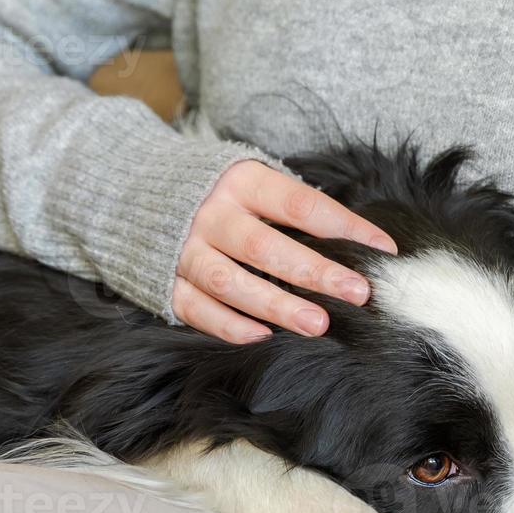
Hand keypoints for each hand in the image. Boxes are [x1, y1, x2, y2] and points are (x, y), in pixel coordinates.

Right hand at [174, 160, 396, 342]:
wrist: (129, 187)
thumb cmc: (212, 187)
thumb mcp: (249, 176)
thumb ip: (290, 204)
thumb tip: (353, 238)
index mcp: (239, 181)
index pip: (301, 204)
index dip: (345, 226)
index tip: (384, 249)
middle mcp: (209, 214)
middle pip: (266, 247)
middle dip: (316, 272)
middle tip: (358, 293)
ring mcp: (182, 249)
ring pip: (230, 282)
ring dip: (276, 306)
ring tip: (317, 325)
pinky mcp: (162, 280)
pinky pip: (196, 308)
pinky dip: (228, 325)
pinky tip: (262, 336)